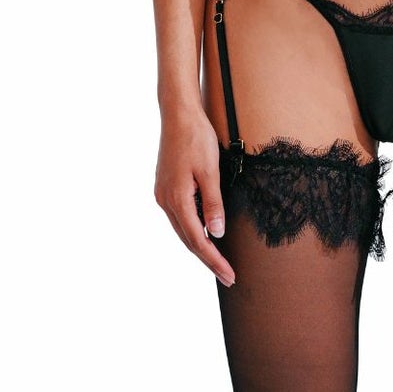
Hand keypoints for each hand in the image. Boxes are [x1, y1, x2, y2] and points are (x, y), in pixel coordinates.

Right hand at [155, 103, 235, 286]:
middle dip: (208, 259)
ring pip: (183, 229)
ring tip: (219, 261)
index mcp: (177, 199)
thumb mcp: (211, 171)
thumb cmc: (197, 139)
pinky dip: (193, 230)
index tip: (229, 275)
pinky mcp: (166, 188)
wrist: (178, 115)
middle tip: (228, 276)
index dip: (214, 260)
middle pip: (188, 240)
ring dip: (200, 246)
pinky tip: (206, 234)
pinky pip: (180, 217)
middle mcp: (165, 201)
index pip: (197, 240)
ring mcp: (163, 195)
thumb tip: (216, 234)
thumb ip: (214, 203)